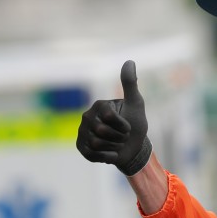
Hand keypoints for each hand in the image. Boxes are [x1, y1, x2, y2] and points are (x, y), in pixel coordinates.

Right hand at [76, 60, 151, 175]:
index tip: (128, 127)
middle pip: (101, 131)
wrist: (132, 148)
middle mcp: (87, 116)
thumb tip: (129, 61)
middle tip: (122, 137)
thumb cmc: (135, 124)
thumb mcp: (136, 103)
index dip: (123, 126)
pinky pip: (91, 154)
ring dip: (112, 147)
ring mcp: (82, 132)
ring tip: (115, 144)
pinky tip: (110, 153)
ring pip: (96, 144)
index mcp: (99, 105)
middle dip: (118, 138)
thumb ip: (130, 84)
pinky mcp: (80, 146)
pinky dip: (105, 156)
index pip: (109, 118)